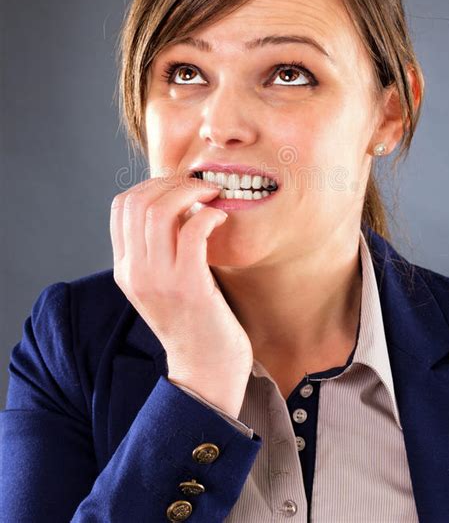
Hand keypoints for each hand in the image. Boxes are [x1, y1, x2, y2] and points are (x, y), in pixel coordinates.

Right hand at [110, 176, 253, 417]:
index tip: (180, 187)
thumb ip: (161, 250)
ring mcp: (159, 280)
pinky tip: (221, 219)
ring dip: (191, 192)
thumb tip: (179, 206)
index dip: (152, 184)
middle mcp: (135, 272)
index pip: (121, 206)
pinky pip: (193, 231)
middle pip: (139, 201)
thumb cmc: (195, 323)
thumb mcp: (164, 284)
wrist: (205, 373)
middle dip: (173, 182)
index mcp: (125, 269)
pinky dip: (209, 215)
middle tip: (201, 187)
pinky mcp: (189, 287)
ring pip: (161, 210)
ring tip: (212, 196)